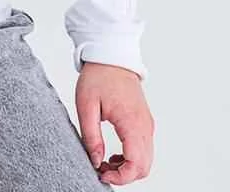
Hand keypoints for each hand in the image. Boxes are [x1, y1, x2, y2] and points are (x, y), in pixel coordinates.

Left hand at [76, 62, 154, 184]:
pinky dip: (132, 158)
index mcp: (132, 122)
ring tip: (104, 161)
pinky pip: (144, 149)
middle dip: (124, 175)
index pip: (136, 164)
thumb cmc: (98, 77)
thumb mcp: (86, 106)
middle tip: (101, 169)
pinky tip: (113, 154)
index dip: (120, 177)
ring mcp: (147, 124)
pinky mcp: (144, 122)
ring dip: (128, 168)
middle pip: (144, 167)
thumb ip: (91, 137)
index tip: (102, 174)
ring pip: (146, 160)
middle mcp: (144, 126)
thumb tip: (96, 162)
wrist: (110, 56)